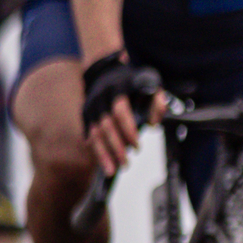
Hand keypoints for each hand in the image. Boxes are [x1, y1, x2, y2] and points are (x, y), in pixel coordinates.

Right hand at [81, 54, 160, 177]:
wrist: (106, 72)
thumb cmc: (132, 82)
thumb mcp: (151, 84)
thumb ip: (157, 102)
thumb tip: (154, 123)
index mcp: (118, 88)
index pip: (120, 111)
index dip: (127, 130)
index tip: (136, 145)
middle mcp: (101, 97)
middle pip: (106, 126)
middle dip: (115, 147)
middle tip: (126, 162)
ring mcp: (91, 106)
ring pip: (95, 133)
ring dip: (103, 153)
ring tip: (112, 169)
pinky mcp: (85, 114)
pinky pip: (89, 134)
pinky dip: (96, 149)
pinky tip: (103, 162)